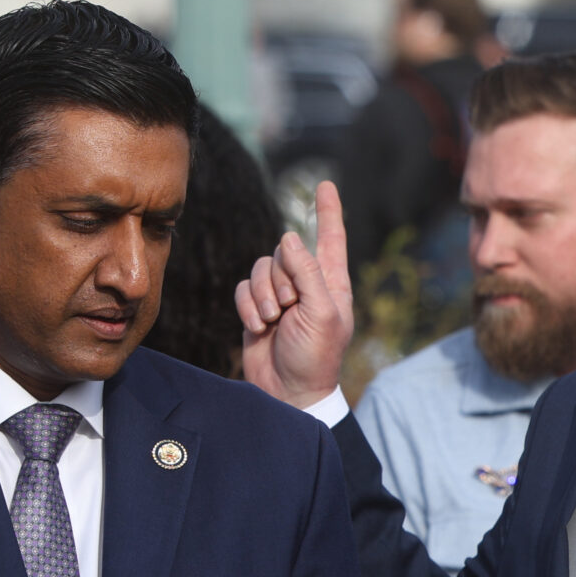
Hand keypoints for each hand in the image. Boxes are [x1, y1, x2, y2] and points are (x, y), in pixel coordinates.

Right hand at [235, 180, 352, 407]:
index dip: (328, 211)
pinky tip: (258, 327)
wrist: (289, 392)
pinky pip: (243, 287)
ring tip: (272, 322)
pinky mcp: (256, 307)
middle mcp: (306, 284)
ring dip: (263, 295)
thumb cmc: (315, 356)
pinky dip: (247, 306)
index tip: (324, 184)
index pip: (331, 237)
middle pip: (284, 252)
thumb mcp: (321, 312)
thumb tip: (290, 237)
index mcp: (332, 283)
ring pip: (261, 268)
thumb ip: (308, 272)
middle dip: (281, 279)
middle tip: (290, 309)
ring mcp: (280, 295)